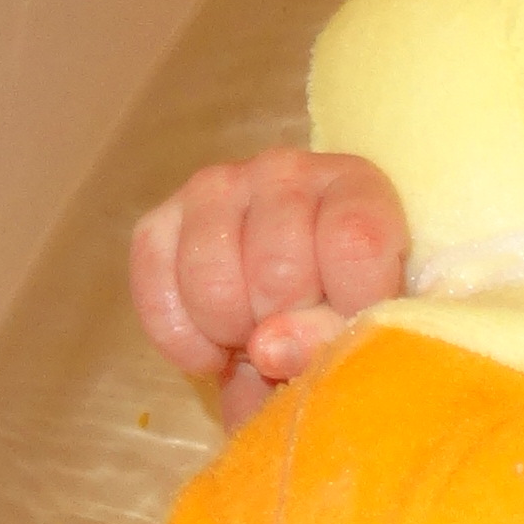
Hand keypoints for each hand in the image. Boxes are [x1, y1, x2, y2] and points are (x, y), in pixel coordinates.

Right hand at [130, 149, 408, 428]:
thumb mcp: (368, 325)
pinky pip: (155, 287)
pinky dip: (180, 337)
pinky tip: (211, 351)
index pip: (353, 241)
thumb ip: (335, 337)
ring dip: (231, 332)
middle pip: (277, 270)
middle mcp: (283, 171)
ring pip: (211, 282)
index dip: (352, 306)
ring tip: (256, 337)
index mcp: (355, 186)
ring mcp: (216, 188)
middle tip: (299, 336)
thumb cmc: (351, 308)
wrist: (298, 303)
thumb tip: (266, 349)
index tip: (352, 334)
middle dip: (286, 327)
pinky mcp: (161, 220)